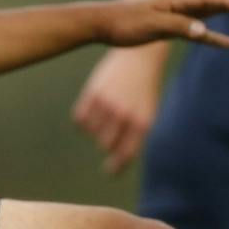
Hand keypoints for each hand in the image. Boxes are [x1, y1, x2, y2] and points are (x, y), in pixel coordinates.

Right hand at [74, 46, 165, 175]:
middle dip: (105, 142)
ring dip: (95, 128)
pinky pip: (80, 120)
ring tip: (105, 114)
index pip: (125, 154)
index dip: (115, 167)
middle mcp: (124, 116)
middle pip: (105, 145)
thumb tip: (116, 159)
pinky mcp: (93, 94)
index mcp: (142, 123)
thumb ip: (134, 134)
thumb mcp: (148, 112)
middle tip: (109, 132)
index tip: (109, 171)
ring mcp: (107, 105)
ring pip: (91, 132)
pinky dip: (83, 120)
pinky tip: (92, 111)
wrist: (139, 56)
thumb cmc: (144, 88)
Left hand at [99, 0, 228, 49]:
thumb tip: (204, 32)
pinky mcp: (172, 27)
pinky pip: (200, 29)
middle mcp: (180, 4)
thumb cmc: (125, 23)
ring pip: (210, 12)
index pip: (208, 0)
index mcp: (176, 1)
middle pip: (216, 1)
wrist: (103, 23)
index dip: (228, 2)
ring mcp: (177, 15)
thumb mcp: (152, 25)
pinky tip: (226, 42)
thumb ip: (179, 27)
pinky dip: (214, 34)